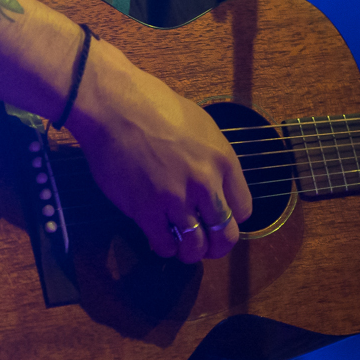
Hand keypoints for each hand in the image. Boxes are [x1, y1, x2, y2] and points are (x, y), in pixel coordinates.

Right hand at [65, 39, 252, 262]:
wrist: (115, 107)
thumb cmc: (155, 107)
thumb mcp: (201, 126)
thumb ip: (213, 158)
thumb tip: (215, 182)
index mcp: (223, 161)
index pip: (243, 209)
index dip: (231, 219)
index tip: (219, 219)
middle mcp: (205, 184)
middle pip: (225, 234)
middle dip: (217, 246)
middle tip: (207, 246)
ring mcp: (176, 199)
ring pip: (195, 246)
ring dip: (191, 252)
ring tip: (182, 247)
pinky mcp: (146, 210)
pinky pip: (164, 243)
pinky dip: (164, 247)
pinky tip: (159, 239)